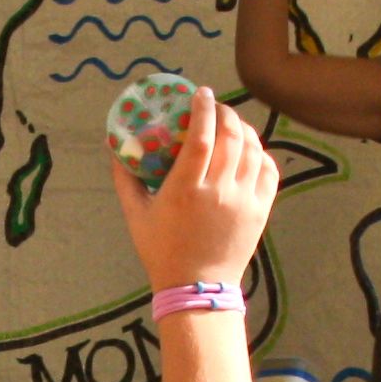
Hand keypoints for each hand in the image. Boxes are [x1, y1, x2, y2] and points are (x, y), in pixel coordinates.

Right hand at [116, 88, 277, 291]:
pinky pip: (268, 171)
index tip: (201, 94)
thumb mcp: (135, 215)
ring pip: (252, 150)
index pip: (201, 136)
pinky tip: (250, 150)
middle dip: (226, 113)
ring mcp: (243, 201)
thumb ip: (125, 178)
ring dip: (244, 129)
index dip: (203, 109)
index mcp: (185, 190)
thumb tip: (112, 145)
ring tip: (232, 124)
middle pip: (231, 137)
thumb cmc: (161, 251)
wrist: (197, 287)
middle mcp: (218, 191)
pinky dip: (261, 154)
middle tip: (216, 107)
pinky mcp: (260, 211)